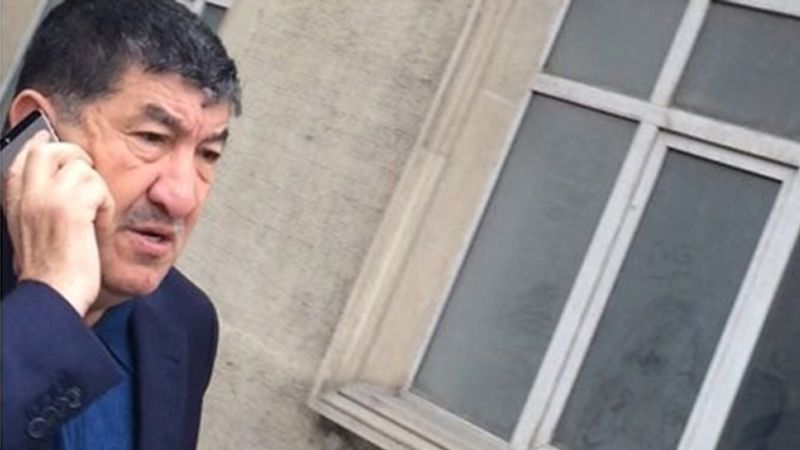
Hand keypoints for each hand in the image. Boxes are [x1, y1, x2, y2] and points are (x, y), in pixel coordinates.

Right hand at [2, 130, 114, 315]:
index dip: (42, 145)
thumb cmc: (51, 271)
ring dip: (96, 189)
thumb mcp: (33, 230)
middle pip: (49, 149)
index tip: (52, 139)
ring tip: (93, 216)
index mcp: (16, 201)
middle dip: (74, 156)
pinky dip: (106, 206)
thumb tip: (55, 177)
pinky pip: (99, 187)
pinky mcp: (70, 209)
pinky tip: (98, 226)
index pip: (24, 157)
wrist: (53, 295)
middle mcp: (27, 196)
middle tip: (88, 178)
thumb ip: (38, 203)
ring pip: (81, 167)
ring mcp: (47, 200)